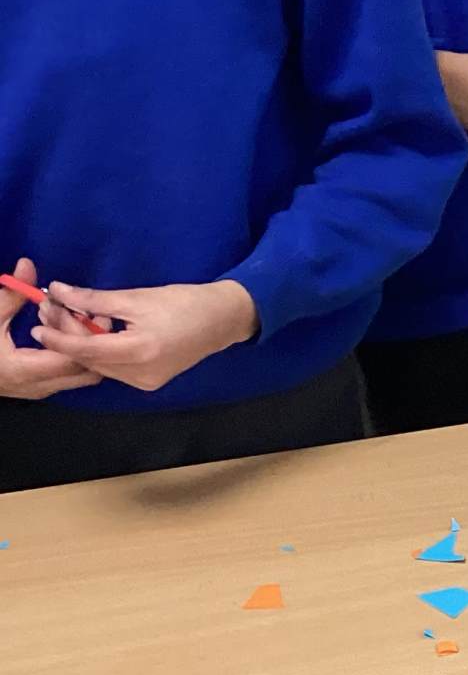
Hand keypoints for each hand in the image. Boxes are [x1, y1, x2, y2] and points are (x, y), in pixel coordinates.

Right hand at [0, 259, 100, 399]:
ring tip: (74, 318)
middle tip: (90, 313)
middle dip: (91, 343)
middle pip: (86, 372)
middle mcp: (38, 387)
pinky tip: (61, 329)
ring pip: (81, 376)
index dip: (83, 334)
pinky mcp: (39, 387)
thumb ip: (12, 295)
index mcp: (24, 371)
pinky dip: (73, 353)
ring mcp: (40, 390)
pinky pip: (69, 375)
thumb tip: (28, 264)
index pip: (72, 359)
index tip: (87, 309)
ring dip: (83, 348)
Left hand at [36, 279, 257, 393]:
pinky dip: (102, 353)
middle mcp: (141, 374)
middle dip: (68, 337)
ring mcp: (146, 382)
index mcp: (139, 351)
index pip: (85, 348)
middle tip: (51, 313)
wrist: (224, 320)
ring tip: (73, 320)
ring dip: (83, 345)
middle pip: (90, 360)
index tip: (36, 325)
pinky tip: (99, 334)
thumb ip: (94, 299)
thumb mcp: (137, 297)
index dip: (57, 337)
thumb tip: (58, 292)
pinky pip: (115, 369)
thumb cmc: (185, 302)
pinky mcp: (150, 382)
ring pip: (100, 366)